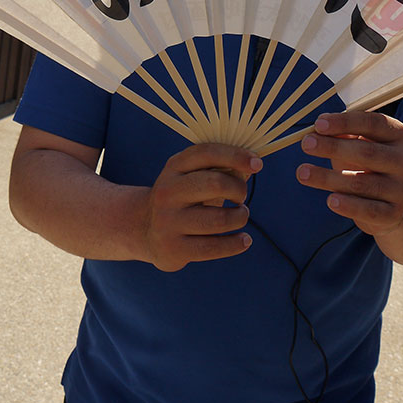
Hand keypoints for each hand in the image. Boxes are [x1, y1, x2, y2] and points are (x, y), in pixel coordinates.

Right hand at [141, 143, 262, 271]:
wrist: (144, 229)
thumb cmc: (183, 198)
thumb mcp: (193, 177)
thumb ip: (221, 169)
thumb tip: (252, 165)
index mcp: (174, 167)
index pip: (206, 153)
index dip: (235, 155)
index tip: (258, 164)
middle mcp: (167, 192)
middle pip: (215, 183)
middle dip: (238, 189)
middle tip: (241, 196)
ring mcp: (168, 221)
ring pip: (219, 220)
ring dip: (240, 217)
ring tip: (240, 216)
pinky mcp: (173, 248)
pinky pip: (214, 247)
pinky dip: (236, 243)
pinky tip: (244, 240)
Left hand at [296, 110, 402, 236]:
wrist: (395, 203)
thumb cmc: (369, 164)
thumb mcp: (361, 143)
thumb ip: (343, 133)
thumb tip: (319, 125)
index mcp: (398, 135)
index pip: (373, 123)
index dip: (345, 122)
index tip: (318, 124)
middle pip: (367, 152)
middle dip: (333, 147)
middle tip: (306, 144)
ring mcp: (401, 189)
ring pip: (362, 183)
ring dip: (328, 178)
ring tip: (302, 173)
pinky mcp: (393, 214)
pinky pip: (369, 210)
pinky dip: (348, 206)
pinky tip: (330, 200)